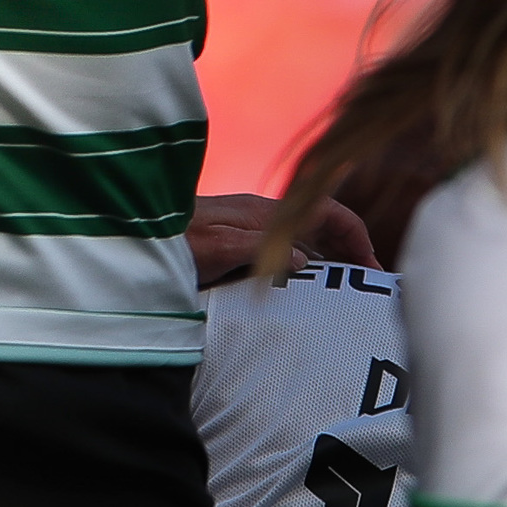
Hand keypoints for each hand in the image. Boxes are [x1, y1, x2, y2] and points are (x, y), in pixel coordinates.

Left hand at [188, 192, 378, 286]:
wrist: (132, 237)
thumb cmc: (169, 244)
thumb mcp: (213, 249)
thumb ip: (256, 251)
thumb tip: (305, 260)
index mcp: (262, 211)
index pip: (327, 211)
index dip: (356, 235)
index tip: (374, 269)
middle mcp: (261, 217)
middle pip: (322, 225)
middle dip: (351, 250)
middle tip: (372, 288)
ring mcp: (250, 231)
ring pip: (306, 240)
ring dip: (332, 261)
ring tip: (350, 295)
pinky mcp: (237, 248)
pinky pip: (286, 254)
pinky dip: (308, 269)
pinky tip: (308, 295)